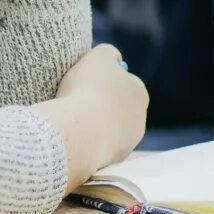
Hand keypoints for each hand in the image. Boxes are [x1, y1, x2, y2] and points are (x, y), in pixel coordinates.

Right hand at [55, 45, 148, 169]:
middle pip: (117, 107)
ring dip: (95, 124)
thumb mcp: (98, 57)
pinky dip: (89, 142)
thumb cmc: (87, 90)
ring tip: (73, 120)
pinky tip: (75, 136)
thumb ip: (109, 53)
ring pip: (109, 128)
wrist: (79, 132)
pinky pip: (99, 147)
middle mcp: (139, 118)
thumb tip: (115, 58)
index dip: (103, 81)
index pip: (123, 82)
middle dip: (102, 105)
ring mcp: (128, 142)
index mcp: (139, 91)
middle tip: (77, 101)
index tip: (85, 82)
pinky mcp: (112, 160)